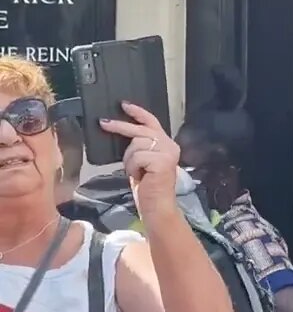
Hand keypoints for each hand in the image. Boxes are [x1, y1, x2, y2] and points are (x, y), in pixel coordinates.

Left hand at [98, 102, 181, 217]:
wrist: (157, 206)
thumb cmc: (148, 187)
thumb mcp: (143, 162)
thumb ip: (140, 147)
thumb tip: (125, 135)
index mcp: (167, 144)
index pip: (152, 122)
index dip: (138, 113)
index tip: (124, 104)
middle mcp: (170, 145)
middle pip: (141, 130)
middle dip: (120, 127)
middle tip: (104, 123)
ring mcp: (167, 152)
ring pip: (135, 144)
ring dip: (129, 159)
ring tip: (136, 172)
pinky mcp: (162, 161)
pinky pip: (137, 156)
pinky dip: (133, 167)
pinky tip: (140, 176)